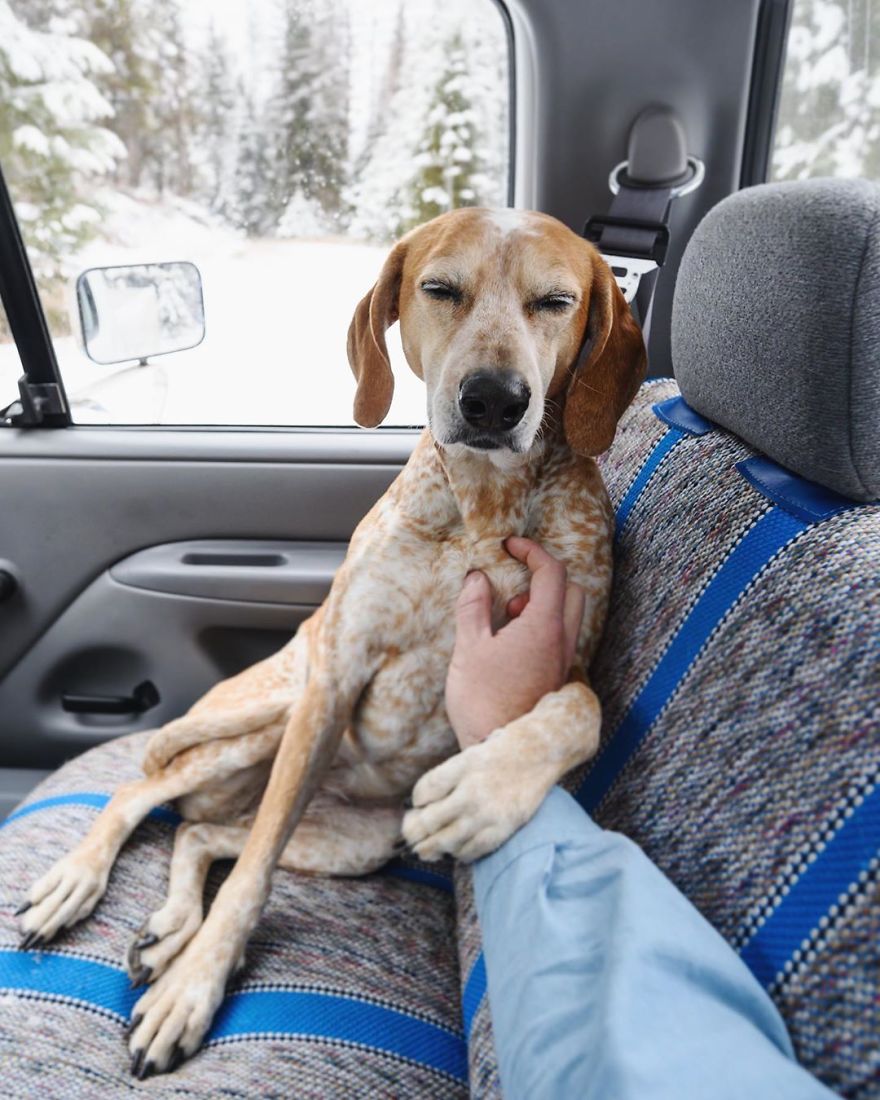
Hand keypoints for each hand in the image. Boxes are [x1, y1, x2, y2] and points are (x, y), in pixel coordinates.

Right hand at [445, 537, 584, 749]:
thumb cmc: (482, 702)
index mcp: (544, 628)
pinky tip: (511, 644)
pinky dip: (542, 627)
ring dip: (543, 605)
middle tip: (512, 588)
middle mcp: (563, 642)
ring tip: (506, 619)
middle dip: (545, 578)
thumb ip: (474, 607)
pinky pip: (560, 638)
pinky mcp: (557, 678)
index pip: (552, 573)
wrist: (499, 752)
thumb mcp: (469, 648)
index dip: (532, 551)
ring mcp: (563, 662)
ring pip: (569, 616)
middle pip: (572, 591)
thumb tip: (477, 578)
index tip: (510, 547)